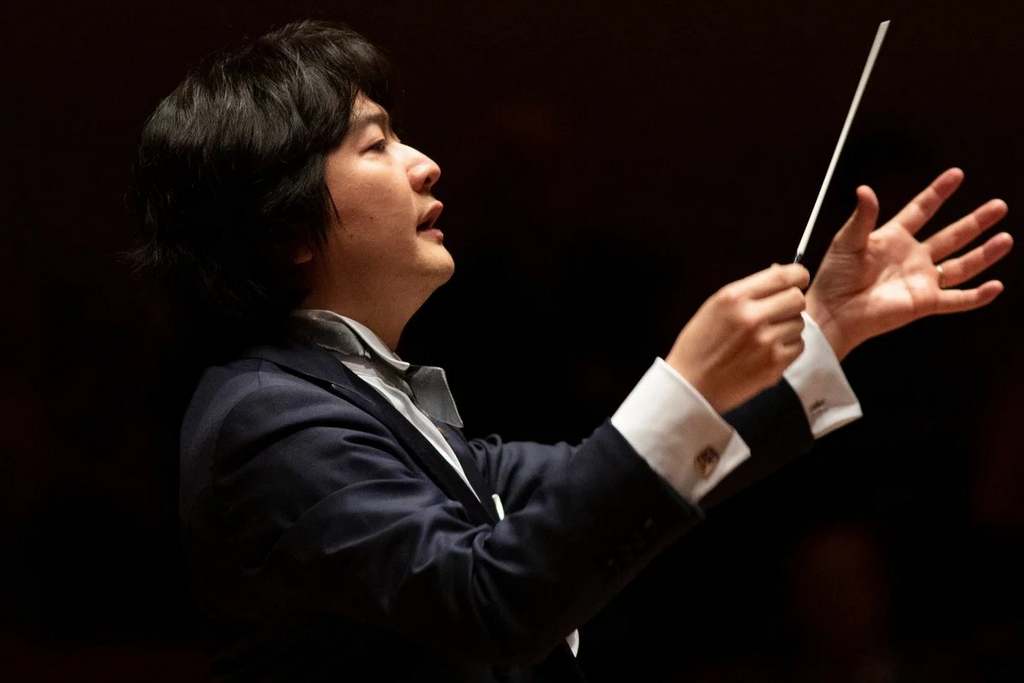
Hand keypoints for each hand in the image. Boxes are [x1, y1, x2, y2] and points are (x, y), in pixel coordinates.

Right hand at [668, 263, 808, 412]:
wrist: (691, 386)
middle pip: (797, 299)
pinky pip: (798, 346)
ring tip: (766, 336)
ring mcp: (765, 342)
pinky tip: (768, 352)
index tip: (799, 280)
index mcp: (734, 298)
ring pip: (800, 323)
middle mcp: (752, 317)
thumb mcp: (714, 307)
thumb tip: (779, 272)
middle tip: (779, 312)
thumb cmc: (699, 346)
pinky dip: (788, 348)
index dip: (798, 275)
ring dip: (788, 327)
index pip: (783, 276)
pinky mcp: (774, 364)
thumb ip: (747, 291)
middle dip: (792, 304)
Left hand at [806, 168, 1012, 359]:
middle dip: (975, 221)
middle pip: (950, 236)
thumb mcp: (846, 242)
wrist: (832, 311)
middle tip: (999, 206)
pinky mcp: (924, 303)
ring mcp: (920, 280)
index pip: (921, 210)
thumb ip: (862, 217)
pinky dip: (977, 296)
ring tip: (1006, 238)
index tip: (956, 174)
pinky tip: (996, 286)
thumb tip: (864, 189)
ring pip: (960, 265)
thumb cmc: (834, 277)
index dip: (938, 193)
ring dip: (984, 254)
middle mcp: (911, 257)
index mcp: (893, 238)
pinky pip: (956, 300)